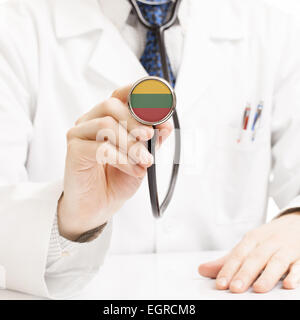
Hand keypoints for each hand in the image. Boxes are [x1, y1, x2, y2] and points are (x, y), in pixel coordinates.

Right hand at [58, 85, 171, 240]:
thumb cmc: (117, 179)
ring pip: (106, 125)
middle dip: (135, 121)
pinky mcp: (74, 151)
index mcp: (106, 118)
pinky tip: (133, 170)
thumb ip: (151, 140)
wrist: (98, 206)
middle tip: (150, 136)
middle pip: (111, 105)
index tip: (155, 102)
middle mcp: (91, 121)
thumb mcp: (141, 157)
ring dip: (131, 144)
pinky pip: (101, 148)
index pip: (119, 95)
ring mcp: (79, 135)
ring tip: (144, 160)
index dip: (136, 92)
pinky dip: (123, 159)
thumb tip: (165, 125)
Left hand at [198, 213, 299, 292]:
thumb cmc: (269, 237)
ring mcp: (285, 248)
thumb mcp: (248, 245)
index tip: (220, 283)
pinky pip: (298, 265)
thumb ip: (227, 260)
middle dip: (245, 273)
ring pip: (276, 261)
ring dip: (267, 275)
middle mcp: (268, 242)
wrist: (296, 221)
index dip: (228, 269)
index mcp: (252, 239)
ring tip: (258, 289)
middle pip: (255, 258)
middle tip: (235, 288)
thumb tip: (202, 270)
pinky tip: (289, 284)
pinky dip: (295, 274)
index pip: (238, 254)